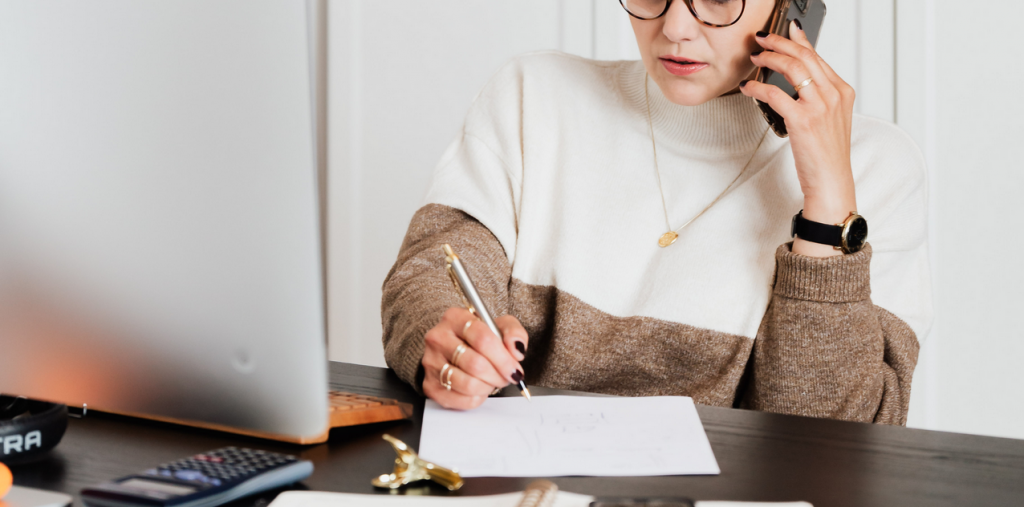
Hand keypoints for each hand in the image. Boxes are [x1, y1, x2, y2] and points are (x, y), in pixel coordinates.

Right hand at [421, 307, 528, 409]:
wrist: (455, 350)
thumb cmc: (479, 338)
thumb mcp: (500, 326)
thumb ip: (514, 332)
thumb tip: (516, 350)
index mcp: (455, 318)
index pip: (483, 339)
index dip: (503, 359)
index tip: (515, 369)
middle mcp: (438, 338)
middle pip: (476, 364)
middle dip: (498, 375)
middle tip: (507, 377)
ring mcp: (431, 362)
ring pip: (468, 384)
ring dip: (488, 386)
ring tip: (492, 380)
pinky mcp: (430, 385)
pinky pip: (461, 399)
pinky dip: (477, 398)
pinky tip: (480, 388)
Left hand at [741, 21, 857, 256]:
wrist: (832, 181)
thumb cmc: (827, 154)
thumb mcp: (831, 119)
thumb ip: (819, 96)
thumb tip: (797, 79)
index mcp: (842, 91)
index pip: (818, 56)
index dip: (799, 41)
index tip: (786, 31)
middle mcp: (834, 94)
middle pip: (804, 56)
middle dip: (780, 42)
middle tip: (762, 39)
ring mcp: (820, 106)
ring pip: (791, 68)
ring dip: (769, 58)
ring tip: (755, 57)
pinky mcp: (803, 119)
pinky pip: (775, 94)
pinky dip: (758, 87)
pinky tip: (748, 88)